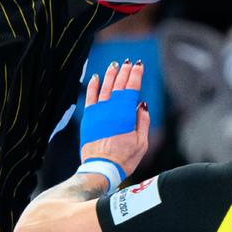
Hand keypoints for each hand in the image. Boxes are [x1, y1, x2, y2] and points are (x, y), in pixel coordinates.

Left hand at [80, 60, 149, 176]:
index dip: (136, 76)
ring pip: (105, 88)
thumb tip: (142, 105)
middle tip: (129, 62)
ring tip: (115, 65)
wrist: (102, 169)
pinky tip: (96, 77)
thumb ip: (143, 122)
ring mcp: (98, 113)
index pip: (131, 89)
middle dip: (125, 72)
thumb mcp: (141, 143)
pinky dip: (93, 86)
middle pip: (119, 86)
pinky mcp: (89, 118)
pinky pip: (90, 98)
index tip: (139, 65)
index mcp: (126, 114)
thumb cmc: (124, 158)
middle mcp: (111, 110)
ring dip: (110, 75)